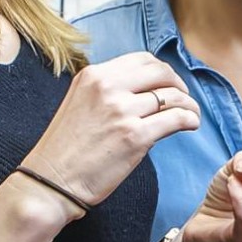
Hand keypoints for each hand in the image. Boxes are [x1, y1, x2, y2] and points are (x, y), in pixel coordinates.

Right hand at [19, 53, 199, 215]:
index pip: (141, 60)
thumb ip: (108, 91)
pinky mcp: (135, 136)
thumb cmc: (66, 149)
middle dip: (178, 84)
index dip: (162, 72)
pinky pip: (176, 118)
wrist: (50, 180)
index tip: (168, 85)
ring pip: (173, 96)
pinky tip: (191, 125)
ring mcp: (122, 111)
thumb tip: (145, 89)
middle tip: (183, 99)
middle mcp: (107, 87)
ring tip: (191, 114)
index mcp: (94, 75)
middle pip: (161, 72)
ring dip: (189, 104)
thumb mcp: (81, 103)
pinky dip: (190, 119)